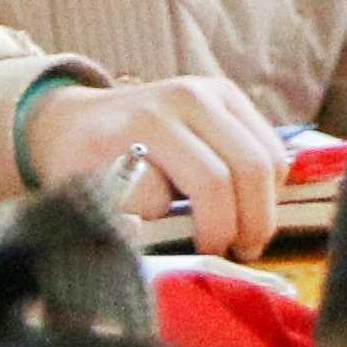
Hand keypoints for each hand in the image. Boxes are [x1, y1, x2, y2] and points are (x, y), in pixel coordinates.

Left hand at [16, 75, 287, 257]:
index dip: (209, 231)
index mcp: (145, 124)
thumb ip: (117, 219)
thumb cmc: (82, 168)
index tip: (201, 256)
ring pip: (266, 160)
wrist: (75, 122)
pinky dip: (268, 186)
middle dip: (248, 223)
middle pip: (245, 170)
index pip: (205, 186)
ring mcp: (207, 90)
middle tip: (238, 255)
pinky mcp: (227, 94)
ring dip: (263, 208)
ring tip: (243, 239)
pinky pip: (271, 148)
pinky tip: (242, 206)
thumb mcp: (84, 197)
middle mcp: (181, 98)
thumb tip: (142, 233)